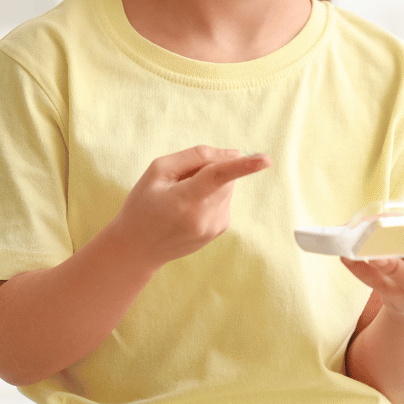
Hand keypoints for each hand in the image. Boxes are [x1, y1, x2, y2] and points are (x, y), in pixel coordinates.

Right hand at [110, 145, 271, 268]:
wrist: (137, 249)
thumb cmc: (143, 205)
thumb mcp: (158, 172)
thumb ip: (195, 156)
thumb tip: (233, 154)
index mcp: (185, 200)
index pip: (218, 178)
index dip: (243, 167)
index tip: (266, 160)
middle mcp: (205, 216)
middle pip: (224, 175)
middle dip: (210, 167)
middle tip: (181, 179)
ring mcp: (215, 226)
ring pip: (227, 185)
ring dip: (211, 182)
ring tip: (181, 197)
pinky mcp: (220, 228)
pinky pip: (224, 198)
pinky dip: (211, 194)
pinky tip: (188, 208)